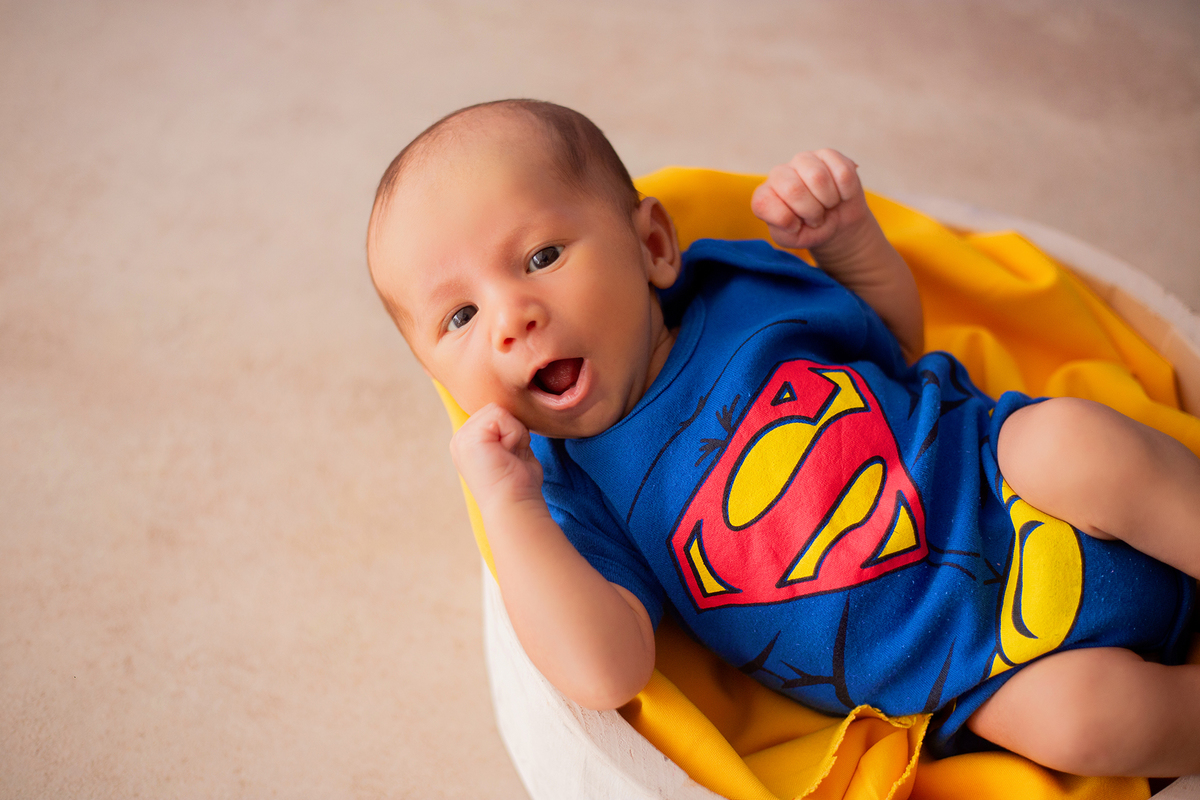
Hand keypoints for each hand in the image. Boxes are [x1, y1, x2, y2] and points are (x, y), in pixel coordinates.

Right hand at [450, 403, 544, 512]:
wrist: (513, 505)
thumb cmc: (518, 484)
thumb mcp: (512, 450)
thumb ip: (507, 432)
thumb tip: (517, 414)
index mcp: (468, 442)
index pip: (495, 416)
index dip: (512, 432)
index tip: (511, 458)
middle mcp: (460, 438)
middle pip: (496, 410)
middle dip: (513, 430)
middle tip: (510, 457)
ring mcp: (462, 437)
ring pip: (499, 411)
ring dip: (514, 433)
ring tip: (508, 456)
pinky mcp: (470, 437)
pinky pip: (501, 415)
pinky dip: (513, 434)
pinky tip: (507, 455)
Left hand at [750, 149, 869, 251]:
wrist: (837, 223)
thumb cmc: (809, 230)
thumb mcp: (791, 238)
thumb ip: (781, 230)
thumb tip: (790, 217)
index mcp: (764, 195)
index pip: (763, 203)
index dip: (786, 220)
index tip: (796, 225)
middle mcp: (779, 173)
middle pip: (793, 189)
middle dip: (811, 211)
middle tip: (816, 217)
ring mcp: (803, 160)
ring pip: (818, 177)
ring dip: (829, 200)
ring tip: (827, 204)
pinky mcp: (828, 154)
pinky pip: (842, 172)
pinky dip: (845, 191)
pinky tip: (840, 193)